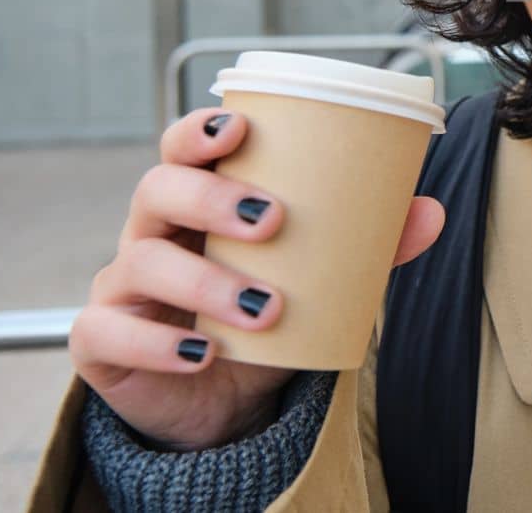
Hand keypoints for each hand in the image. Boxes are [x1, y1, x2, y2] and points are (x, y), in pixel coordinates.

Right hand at [67, 107, 446, 450]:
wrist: (221, 403)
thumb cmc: (263, 318)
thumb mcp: (317, 280)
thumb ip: (369, 246)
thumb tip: (430, 212)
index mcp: (196, 204)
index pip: (182, 150)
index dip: (198, 131)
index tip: (238, 128)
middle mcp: (151, 234)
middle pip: (156, 190)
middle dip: (210, 197)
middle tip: (272, 219)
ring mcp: (119, 287)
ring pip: (139, 262)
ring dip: (206, 281)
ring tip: (266, 307)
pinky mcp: (101, 344)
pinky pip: (109, 333)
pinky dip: (157, 344)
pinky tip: (202, 354)